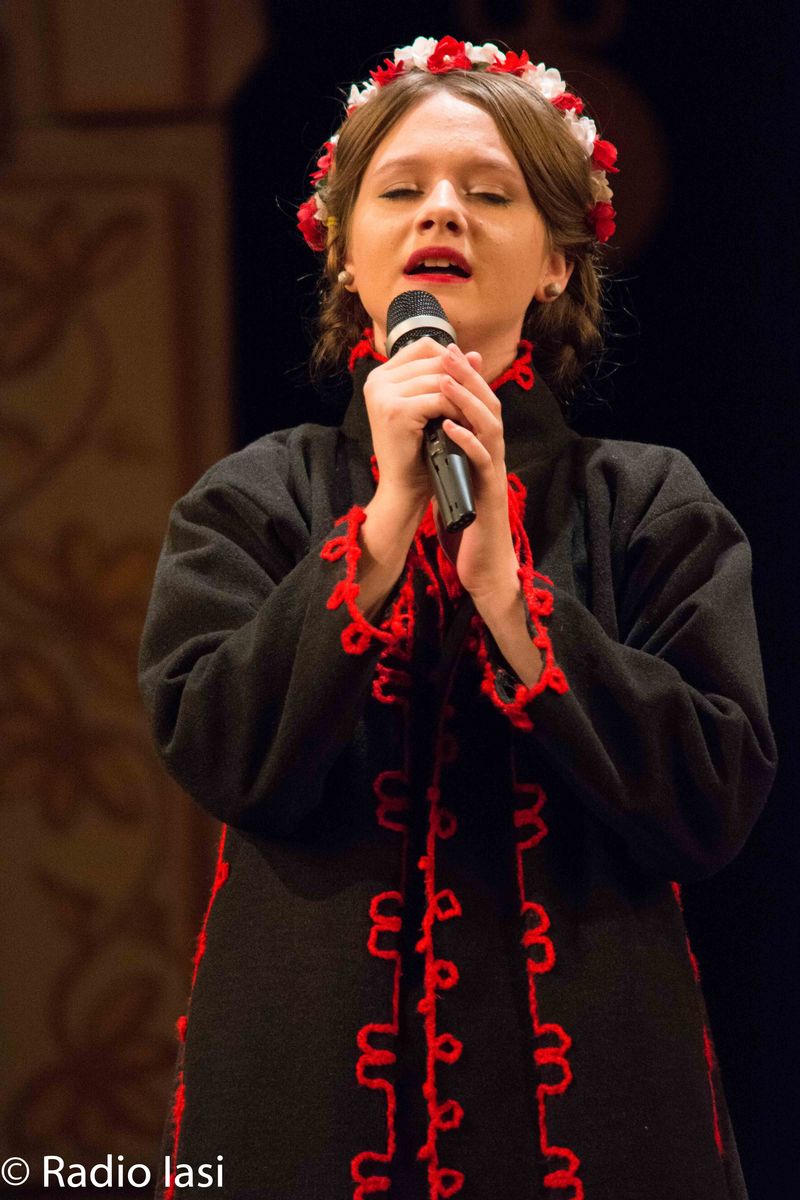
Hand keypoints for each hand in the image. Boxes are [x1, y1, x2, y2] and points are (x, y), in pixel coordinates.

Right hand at [363, 336, 469, 517]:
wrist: (403, 486)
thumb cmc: (418, 449)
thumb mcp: (431, 407)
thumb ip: (450, 378)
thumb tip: (476, 354)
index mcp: (380, 376)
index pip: (423, 347)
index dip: (450, 358)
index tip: (467, 378)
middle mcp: (377, 381)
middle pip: (433, 360)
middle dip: (460, 378)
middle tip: (477, 398)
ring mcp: (383, 395)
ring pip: (439, 380)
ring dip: (461, 396)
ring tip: (473, 412)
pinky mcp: (396, 411)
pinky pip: (439, 399)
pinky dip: (456, 411)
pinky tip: (463, 423)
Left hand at [434, 344, 519, 603]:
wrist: (483, 567)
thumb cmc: (466, 527)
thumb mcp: (451, 482)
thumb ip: (443, 456)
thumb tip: (424, 432)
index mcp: (482, 452)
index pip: (478, 406)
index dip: (465, 377)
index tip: (445, 352)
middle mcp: (493, 457)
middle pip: (489, 407)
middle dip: (469, 376)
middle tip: (449, 350)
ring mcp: (494, 474)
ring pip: (490, 427)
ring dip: (468, 401)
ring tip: (445, 380)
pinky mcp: (490, 494)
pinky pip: (482, 462)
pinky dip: (467, 441)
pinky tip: (449, 427)